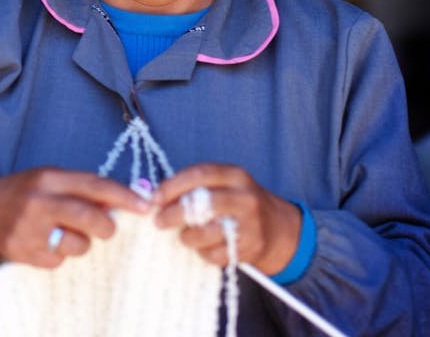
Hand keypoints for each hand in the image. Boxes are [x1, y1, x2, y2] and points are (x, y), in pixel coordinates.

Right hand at [0, 168, 150, 268]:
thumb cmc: (29, 193)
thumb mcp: (53, 180)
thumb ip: (85, 188)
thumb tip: (130, 199)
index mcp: (48, 178)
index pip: (95, 185)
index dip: (124, 197)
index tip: (146, 207)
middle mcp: (37, 201)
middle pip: (88, 217)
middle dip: (106, 226)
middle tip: (107, 229)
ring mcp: (27, 228)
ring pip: (77, 244)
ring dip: (81, 243)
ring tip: (66, 234)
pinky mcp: (22, 252)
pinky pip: (58, 260)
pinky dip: (59, 255)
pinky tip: (47, 243)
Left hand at [152, 163, 301, 273]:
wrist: (276, 228)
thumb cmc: (236, 202)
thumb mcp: (222, 184)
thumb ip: (193, 185)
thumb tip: (153, 195)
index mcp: (235, 175)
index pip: (199, 175)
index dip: (172, 186)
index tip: (154, 199)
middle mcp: (245, 198)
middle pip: (202, 204)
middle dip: (173, 214)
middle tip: (158, 221)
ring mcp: (250, 225)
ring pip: (206, 233)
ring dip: (187, 236)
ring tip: (183, 235)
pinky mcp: (249, 248)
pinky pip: (214, 254)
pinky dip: (202, 252)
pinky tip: (202, 246)